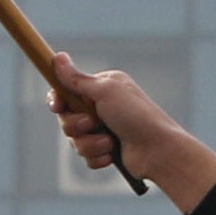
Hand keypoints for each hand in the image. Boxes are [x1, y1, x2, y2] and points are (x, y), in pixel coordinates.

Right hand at [49, 58, 215, 214]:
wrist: (158, 150)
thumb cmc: (136, 116)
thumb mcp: (105, 91)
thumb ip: (77, 79)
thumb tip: (58, 57)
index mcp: (102, 88)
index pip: (67, 91)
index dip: (58, 100)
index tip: (58, 106)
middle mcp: (102, 107)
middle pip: (67, 118)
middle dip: (77, 125)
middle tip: (94, 123)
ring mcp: (104, 130)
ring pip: (75, 140)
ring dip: (90, 143)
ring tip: (109, 142)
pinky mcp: (106, 151)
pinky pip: (86, 156)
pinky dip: (97, 157)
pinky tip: (112, 153)